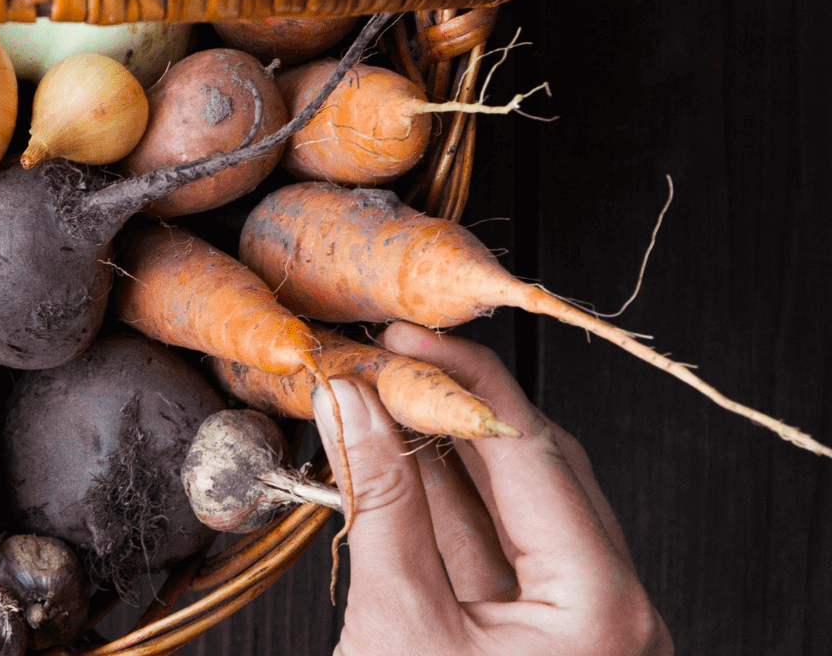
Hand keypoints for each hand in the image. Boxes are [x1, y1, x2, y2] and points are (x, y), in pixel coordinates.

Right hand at [316, 323, 671, 655]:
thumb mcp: (397, 622)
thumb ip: (379, 505)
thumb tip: (351, 407)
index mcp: (602, 608)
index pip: (533, 452)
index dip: (464, 381)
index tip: (408, 339)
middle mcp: (613, 613)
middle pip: (538, 471)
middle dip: (457, 411)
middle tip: (393, 364)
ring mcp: (583, 628)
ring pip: (517, 513)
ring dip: (446, 456)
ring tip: (382, 404)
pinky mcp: (545, 641)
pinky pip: (502, 555)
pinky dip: (448, 511)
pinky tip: (398, 465)